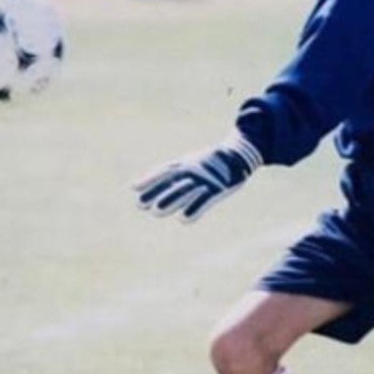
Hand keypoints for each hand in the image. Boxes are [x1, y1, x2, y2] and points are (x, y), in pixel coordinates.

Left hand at [133, 133, 262, 222]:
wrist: (239, 154)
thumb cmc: (210, 161)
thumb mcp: (190, 162)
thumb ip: (171, 173)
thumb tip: (147, 184)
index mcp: (185, 164)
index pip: (165, 171)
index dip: (150, 179)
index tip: (135, 188)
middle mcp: (193, 171)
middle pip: (172, 182)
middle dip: (157, 192)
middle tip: (140, 205)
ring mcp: (205, 180)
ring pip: (186, 191)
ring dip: (170, 201)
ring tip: (155, 211)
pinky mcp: (219, 189)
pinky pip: (205, 200)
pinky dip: (195, 208)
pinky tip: (184, 219)